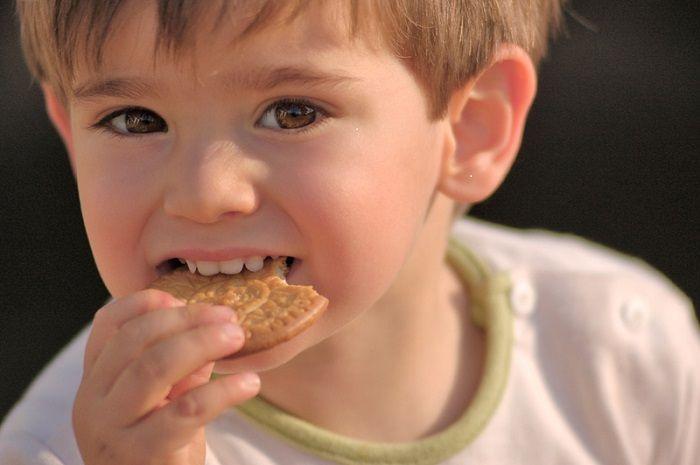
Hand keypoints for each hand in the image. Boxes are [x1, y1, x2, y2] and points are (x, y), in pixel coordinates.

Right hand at [73, 289, 259, 464]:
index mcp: (95, 380)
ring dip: (202, 343)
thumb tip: (215, 322)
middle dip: (186, 319)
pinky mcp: (142, 453)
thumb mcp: (163, 399)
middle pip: (134, 340)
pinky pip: (186, 411)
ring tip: (237, 336)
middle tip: (227, 317)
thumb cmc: (159, 448)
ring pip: (154, 367)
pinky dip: (224, 391)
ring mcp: (113, 429)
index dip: (145, 303)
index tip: (182, 296)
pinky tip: (249, 384)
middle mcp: (93, 402)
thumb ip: (180, 363)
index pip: (107, 325)